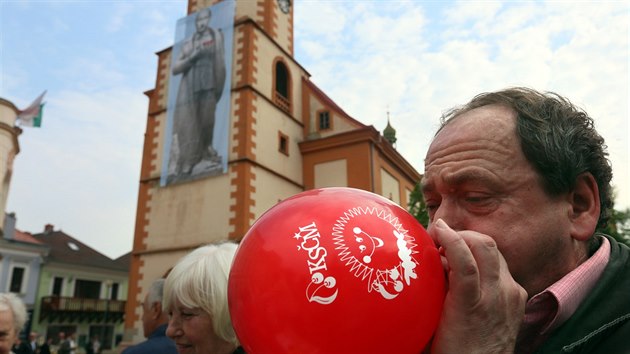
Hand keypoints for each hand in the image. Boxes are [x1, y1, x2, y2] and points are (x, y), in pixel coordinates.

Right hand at [428, 219, 526, 353]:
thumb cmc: (451, 350)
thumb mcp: (435, 319)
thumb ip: (436, 286)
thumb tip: (434, 258)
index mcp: (471, 304)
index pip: (464, 257)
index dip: (449, 236)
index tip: (436, 227)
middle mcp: (497, 296)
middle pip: (485, 246)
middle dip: (462, 234)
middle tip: (443, 238)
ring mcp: (512, 296)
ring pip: (495, 252)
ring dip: (474, 245)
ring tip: (455, 250)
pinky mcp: (520, 298)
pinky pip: (503, 268)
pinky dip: (485, 261)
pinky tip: (473, 269)